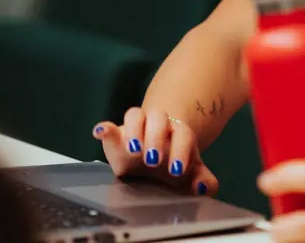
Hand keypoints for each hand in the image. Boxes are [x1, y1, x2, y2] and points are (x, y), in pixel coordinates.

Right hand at [93, 107, 217, 195]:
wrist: (158, 155)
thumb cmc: (175, 163)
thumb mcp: (191, 174)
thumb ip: (204, 180)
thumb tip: (204, 188)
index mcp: (179, 133)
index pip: (183, 135)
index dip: (181, 151)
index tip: (176, 171)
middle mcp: (158, 125)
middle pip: (159, 118)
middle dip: (156, 137)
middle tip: (153, 159)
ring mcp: (137, 127)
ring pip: (135, 115)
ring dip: (133, 130)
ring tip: (133, 149)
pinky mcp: (117, 134)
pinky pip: (110, 126)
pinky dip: (104, 128)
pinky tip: (100, 132)